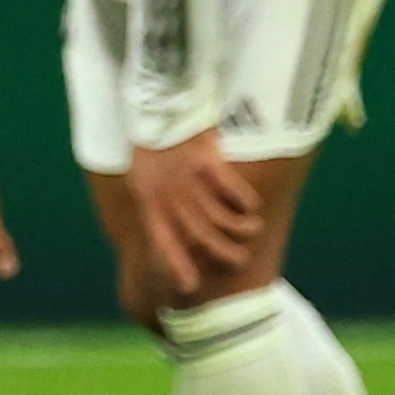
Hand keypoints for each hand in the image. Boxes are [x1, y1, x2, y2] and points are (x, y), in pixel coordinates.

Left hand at [123, 132, 261, 297]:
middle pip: (200, 235)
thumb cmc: (152, 147)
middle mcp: (169, 195)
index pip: (164, 240)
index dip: (177, 265)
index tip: (190, 287)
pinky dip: (245, 202)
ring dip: (239, 229)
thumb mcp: (142, 177)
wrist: (157, 106)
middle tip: (239, 260)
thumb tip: (175, 228)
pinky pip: (231, 189)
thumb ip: (157, 202)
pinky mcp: (206, 160)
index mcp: (150, 201)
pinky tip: (252, 207)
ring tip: (252, 231)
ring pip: (219, 216)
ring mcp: (188, 179)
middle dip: (221, 252)